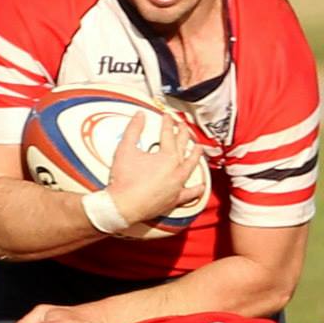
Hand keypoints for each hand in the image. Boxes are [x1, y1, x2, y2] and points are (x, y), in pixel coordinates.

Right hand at [105, 110, 201, 227]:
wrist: (122, 206)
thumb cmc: (124, 179)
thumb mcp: (125, 149)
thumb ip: (133, 129)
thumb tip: (139, 116)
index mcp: (167, 156)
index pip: (168, 134)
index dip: (167, 123)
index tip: (167, 116)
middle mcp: (176, 169)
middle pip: (183, 147)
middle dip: (183, 134)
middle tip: (183, 126)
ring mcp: (178, 185)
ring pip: (191, 167)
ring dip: (195, 155)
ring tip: (198, 148)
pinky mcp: (175, 199)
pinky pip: (190, 193)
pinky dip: (196, 189)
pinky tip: (201, 186)